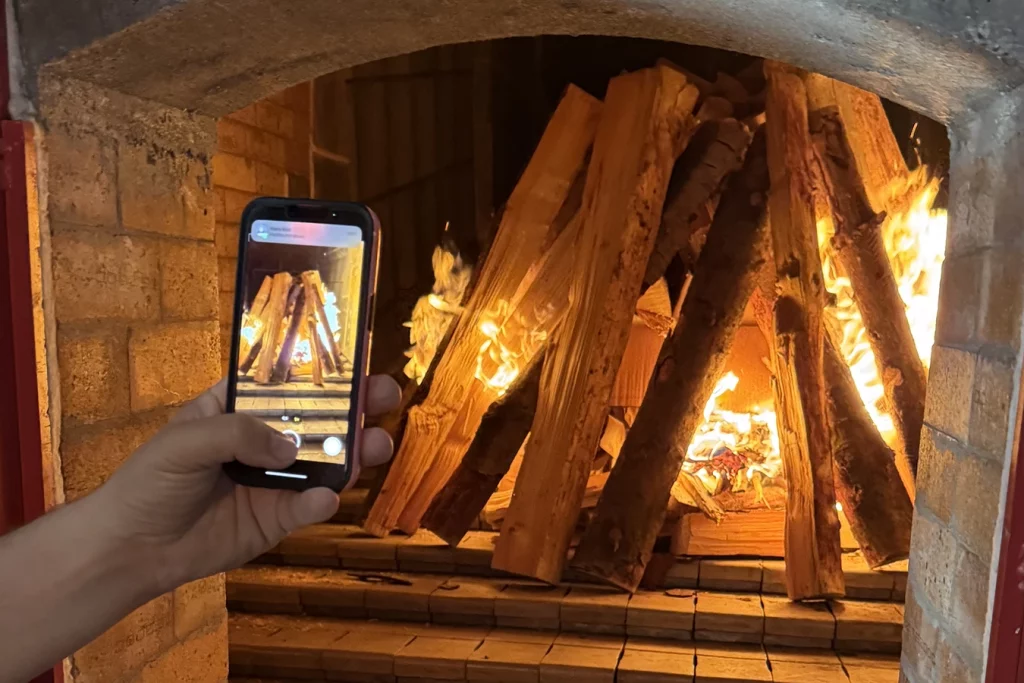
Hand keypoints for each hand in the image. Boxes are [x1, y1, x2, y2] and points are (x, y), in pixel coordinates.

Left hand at [92, 376, 400, 592]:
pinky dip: (321, 502)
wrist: (131, 549)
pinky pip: (307, 507)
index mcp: (237, 410)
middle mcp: (263, 441)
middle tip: (385, 396)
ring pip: (324, 462)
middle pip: (316, 419)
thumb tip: (292, 448)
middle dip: (354, 407)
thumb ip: (239, 435)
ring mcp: (273, 481)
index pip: (283, 382)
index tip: (355, 359)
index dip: (318, 370)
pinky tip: (326, 498)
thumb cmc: (150, 482)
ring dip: (354, 453)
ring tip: (377, 445)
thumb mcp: (186, 442)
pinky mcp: (277, 520)